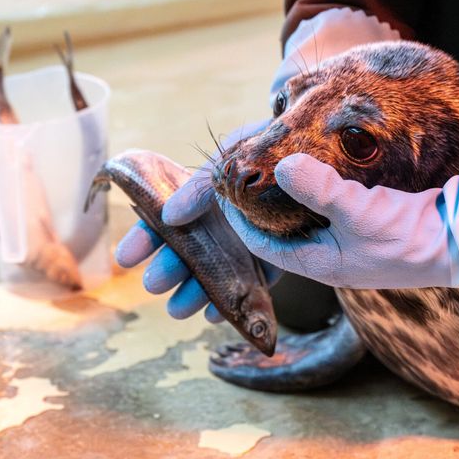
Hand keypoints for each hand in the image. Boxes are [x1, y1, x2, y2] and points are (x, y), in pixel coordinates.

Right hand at [115, 121, 275, 320]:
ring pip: (219, 267)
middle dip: (170, 267)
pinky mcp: (282, 253)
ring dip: (196, 288)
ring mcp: (254, 234)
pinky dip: (236, 297)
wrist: (332, 151)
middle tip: (155, 285)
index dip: (146, 236)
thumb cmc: (278, 144)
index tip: (126, 259)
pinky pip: (257, 279)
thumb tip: (171, 215)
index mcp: (210, 189)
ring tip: (180, 310)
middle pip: (191, 245)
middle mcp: (228, 214)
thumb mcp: (235, 153)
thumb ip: (204, 183)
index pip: (169, 213)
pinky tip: (216, 313)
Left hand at [218, 126, 458, 288]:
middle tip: (238, 174)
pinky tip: (303, 167)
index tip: (219, 189)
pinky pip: (321, 208)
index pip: (260, 246)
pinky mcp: (360, 224)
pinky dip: (307, 190)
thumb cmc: (409, 237)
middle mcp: (327, 256)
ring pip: (297, 219)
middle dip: (254, 207)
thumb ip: (320, 190)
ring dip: (280, 196)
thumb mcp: (360, 213)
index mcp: (319, 264)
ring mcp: (344, 242)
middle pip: (275, 232)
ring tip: (263, 167)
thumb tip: (282, 166)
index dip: (236, 219)